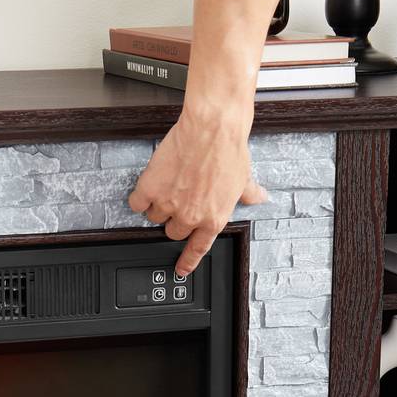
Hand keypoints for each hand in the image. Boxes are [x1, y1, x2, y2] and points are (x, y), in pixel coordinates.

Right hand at [128, 109, 267, 276]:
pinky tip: (148, 187)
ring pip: (154, 217)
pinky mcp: (150, 188)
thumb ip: (248, 194)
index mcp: (213, 218)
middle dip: (174, 219)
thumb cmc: (229, 150)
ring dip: (158, 205)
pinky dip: (141, 196)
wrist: (212, 128)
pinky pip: (137, 203)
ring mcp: (168, 204)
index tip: (181, 268)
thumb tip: (259, 197)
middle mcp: (190, 216)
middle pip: (173, 232)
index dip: (188, 261)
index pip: (197, 249)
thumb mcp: (243, 178)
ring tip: (167, 187)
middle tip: (178, 201)